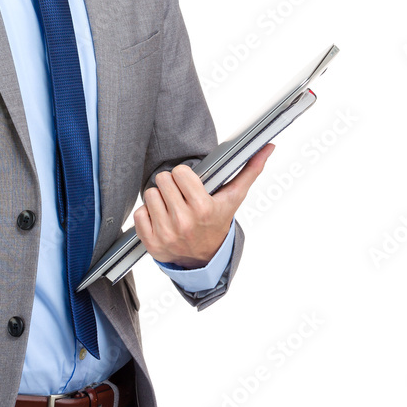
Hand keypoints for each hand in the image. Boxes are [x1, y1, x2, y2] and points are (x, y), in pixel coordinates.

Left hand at [133, 143, 274, 266]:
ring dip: (159, 199)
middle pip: (162, 180)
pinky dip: (147, 215)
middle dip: (171, 185)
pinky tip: (160, 219)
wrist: (206, 259)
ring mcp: (167, 234)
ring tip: (171, 207)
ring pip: (149, 194)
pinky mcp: (152, 243)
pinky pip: (138, 213)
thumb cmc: (218, 222)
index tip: (190, 184)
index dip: (184, 176)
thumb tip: (267, 147)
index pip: (180, 172)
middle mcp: (184, 222)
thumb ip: (250, 170)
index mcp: (203, 208)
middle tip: (180, 196)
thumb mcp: (233, 198)